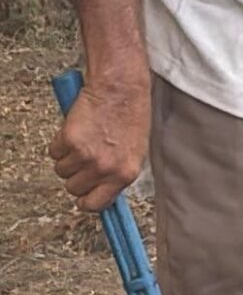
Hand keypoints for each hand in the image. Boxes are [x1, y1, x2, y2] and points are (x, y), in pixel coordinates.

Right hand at [49, 73, 148, 213]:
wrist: (120, 90)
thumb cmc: (132, 116)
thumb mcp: (136, 152)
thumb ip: (118, 174)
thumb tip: (103, 192)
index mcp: (125, 174)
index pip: (96, 204)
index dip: (86, 200)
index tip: (84, 195)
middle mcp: (105, 169)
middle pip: (74, 189)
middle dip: (76, 176)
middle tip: (85, 159)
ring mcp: (85, 156)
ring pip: (61, 171)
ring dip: (68, 159)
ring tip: (84, 141)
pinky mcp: (68, 141)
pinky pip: (53, 153)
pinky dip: (60, 144)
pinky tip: (76, 131)